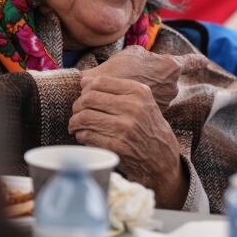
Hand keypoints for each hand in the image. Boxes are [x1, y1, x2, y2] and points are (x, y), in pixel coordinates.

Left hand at [69, 75, 188, 208]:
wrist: (162, 156)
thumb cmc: (148, 126)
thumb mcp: (142, 101)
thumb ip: (116, 89)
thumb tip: (84, 81)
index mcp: (139, 92)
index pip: (100, 82)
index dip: (86, 89)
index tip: (85, 97)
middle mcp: (133, 107)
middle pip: (88, 98)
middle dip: (77, 106)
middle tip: (77, 113)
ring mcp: (124, 127)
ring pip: (84, 117)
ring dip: (74, 122)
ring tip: (76, 125)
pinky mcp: (116, 145)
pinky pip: (87, 135)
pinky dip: (80, 135)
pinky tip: (84, 136)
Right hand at [80, 46, 205, 110]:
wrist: (102, 94)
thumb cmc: (118, 69)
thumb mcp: (134, 52)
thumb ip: (148, 55)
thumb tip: (149, 59)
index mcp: (171, 66)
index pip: (190, 63)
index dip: (197, 61)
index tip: (204, 61)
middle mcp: (173, 86)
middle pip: (169, 80)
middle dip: (157, 79)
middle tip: (136, 77)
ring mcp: (165, 103)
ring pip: (160, 95)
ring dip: (149, 92)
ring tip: (128, 89)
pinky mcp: (156, 116)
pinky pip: (152, 106)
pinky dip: (143, 103)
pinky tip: (127, 101)